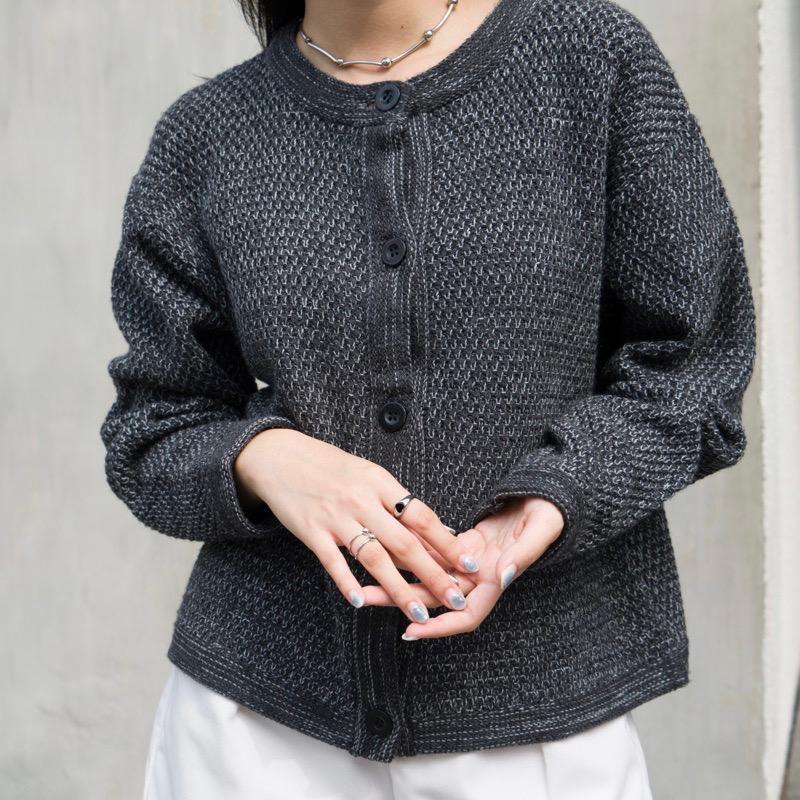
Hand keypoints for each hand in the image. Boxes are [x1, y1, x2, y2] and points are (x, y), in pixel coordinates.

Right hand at [233, 428, 480, 624]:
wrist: (281, 456)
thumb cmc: (331, 468)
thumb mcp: (367, 475)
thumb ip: (395, 503)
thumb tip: (432, 534)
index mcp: (380, 482)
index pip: (422, 516)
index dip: (448, 542)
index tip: (470, 563)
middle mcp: (362, 499)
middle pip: (404, 542)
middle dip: (433, 573)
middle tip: (456, 598)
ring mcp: (335, 516)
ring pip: (373, 557)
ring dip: (398, 588)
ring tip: (419, 612)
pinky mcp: (311, 531)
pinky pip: (332, 561)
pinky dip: (347, 582)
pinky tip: (361, 601)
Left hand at [363, 495, 564, 639]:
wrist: (546, 494)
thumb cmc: (549, 512)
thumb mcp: (541, 530)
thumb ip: (522, 555)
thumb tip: (501, 577)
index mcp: (498, 579)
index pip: (466, 615)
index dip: (440, 627)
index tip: (412, 630)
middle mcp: (480, 576)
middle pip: (436, 598)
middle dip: (402, 601)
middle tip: (366, 597)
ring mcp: (468, 562)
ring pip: (428, 576)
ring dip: (398, 578)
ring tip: (364, 579)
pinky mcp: (462, 544)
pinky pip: (432, 553)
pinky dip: (411, 553)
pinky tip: (385, 550)